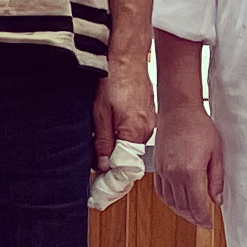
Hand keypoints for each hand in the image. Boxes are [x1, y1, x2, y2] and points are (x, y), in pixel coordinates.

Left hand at [94, 46, 156, 170]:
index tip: (99, 189)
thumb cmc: (115, 78)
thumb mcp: (99, 113)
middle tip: (96, 175)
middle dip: (113, 167)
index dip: (112, 180)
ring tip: (101, 150)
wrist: (128, 56)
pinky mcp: (148, 117)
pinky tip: (112, 132)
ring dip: (117, 152)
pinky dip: (124, 138)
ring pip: (131, 147)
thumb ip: (102, 142)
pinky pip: (135, 135)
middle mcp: (147, 130)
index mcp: (135, 132)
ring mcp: (150, 123)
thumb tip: (102, 165)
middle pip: (129, 159)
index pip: (125, 168)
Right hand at [154, 95, 225, 228]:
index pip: (196, 204)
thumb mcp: (216, 152)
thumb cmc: (199, 126)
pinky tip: (177, 202)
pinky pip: (161, 191)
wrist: (178, 110)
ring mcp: (163, 171)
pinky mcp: (158, 167)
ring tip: (192, 215)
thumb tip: (217, 199)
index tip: (209, 224)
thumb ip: (216, 178)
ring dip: (181, 212)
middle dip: (193, 218)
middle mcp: (173, 174)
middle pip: (183, 206)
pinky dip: (169, 201)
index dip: (203, 218)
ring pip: (171, 201)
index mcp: (190, 171)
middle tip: (203, 222)